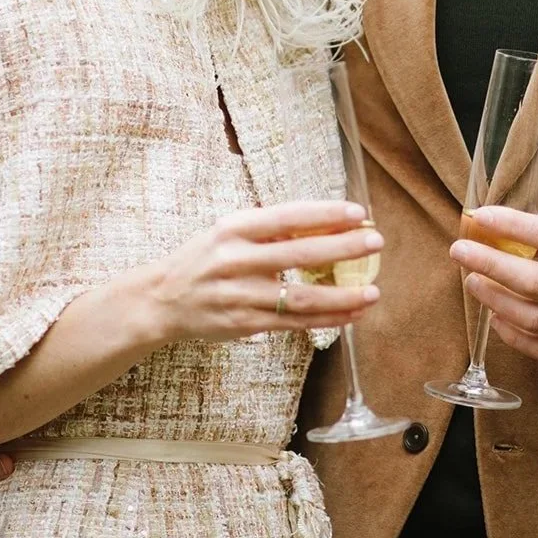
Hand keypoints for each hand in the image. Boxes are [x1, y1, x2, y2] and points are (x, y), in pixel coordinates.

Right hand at [141, 199, 382, 344]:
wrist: (162, 299)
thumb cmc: (204, 258)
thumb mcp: (228, 231)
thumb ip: (270, 229)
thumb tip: (325, 224)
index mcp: (233, 228)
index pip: (287, 217)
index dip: (325, 214)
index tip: (358, 213)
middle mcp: (235, 260)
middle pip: (299, 255)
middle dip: (343, 249)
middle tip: (375, 242)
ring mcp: (240, 295)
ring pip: (301, 298)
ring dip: (342, 295)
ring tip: (373, 291)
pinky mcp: (244, 324)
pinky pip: (294, 323)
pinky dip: (326, 320)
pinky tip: (351, 315)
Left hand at [449, 207, 537, 371]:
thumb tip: (510, 232)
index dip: (511, 226)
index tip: (480, 217)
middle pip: (535, 282)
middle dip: (490, 265)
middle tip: (460, 252)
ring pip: (535, 320)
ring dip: (495, 300)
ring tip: (474, 282)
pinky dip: (514, 334)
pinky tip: (497, 315)